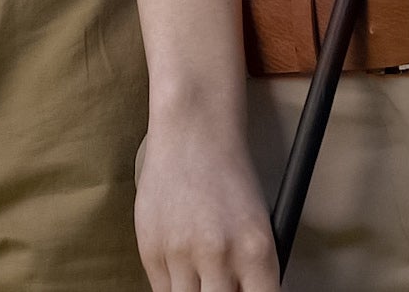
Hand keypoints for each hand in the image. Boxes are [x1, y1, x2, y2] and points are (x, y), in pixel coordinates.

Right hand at [135, 121, 280, 291]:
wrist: (192, 131)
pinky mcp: (150, 249)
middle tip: (221, 285)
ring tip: (202, 275)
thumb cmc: (229, 176)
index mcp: (256, 250)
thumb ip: (251, 271)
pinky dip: (175, 286)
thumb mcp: (258, 225)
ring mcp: (181, 253)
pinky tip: (183, 266)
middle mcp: (219, 255)